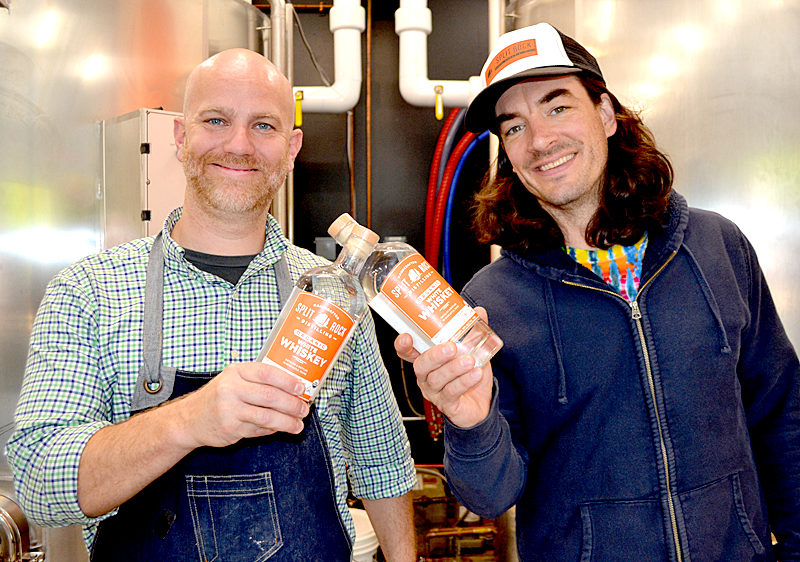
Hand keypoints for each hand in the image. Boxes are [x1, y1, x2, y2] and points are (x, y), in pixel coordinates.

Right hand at [174, 362, 309, 449]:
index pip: (267, 373)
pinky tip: (279, 428)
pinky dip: (272, 430)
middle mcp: (231, 388)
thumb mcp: (235, 380)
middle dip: (292, 405)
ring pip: (267, 416)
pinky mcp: (230, 428)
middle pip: (270, 396)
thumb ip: (259, 382)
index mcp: (236, 372)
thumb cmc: (219, 396)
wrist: (190, 419)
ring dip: (287, 422)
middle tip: (304, 410)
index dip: (288, 381)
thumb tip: (293, 389)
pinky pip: (258, 429)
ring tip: (298, 425)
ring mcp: (229, 409)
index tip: (302, 389)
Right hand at [394, 307, 493, 427]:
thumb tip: (479, 311)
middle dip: (435, 355)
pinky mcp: (448, 404)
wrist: (482, 404)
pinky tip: (476, 374)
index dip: (402, 345)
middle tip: (451, 347)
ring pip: (437, 379)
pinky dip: (464, 382)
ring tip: (470, 361)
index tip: (407, 336)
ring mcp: (435, 392)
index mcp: (427, 360)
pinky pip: (452, 393)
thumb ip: (473, 331)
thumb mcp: (473, 351)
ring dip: (453, 368)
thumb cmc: (470, 375)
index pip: (407, 353)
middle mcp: (426, 376)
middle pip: (421, 366)